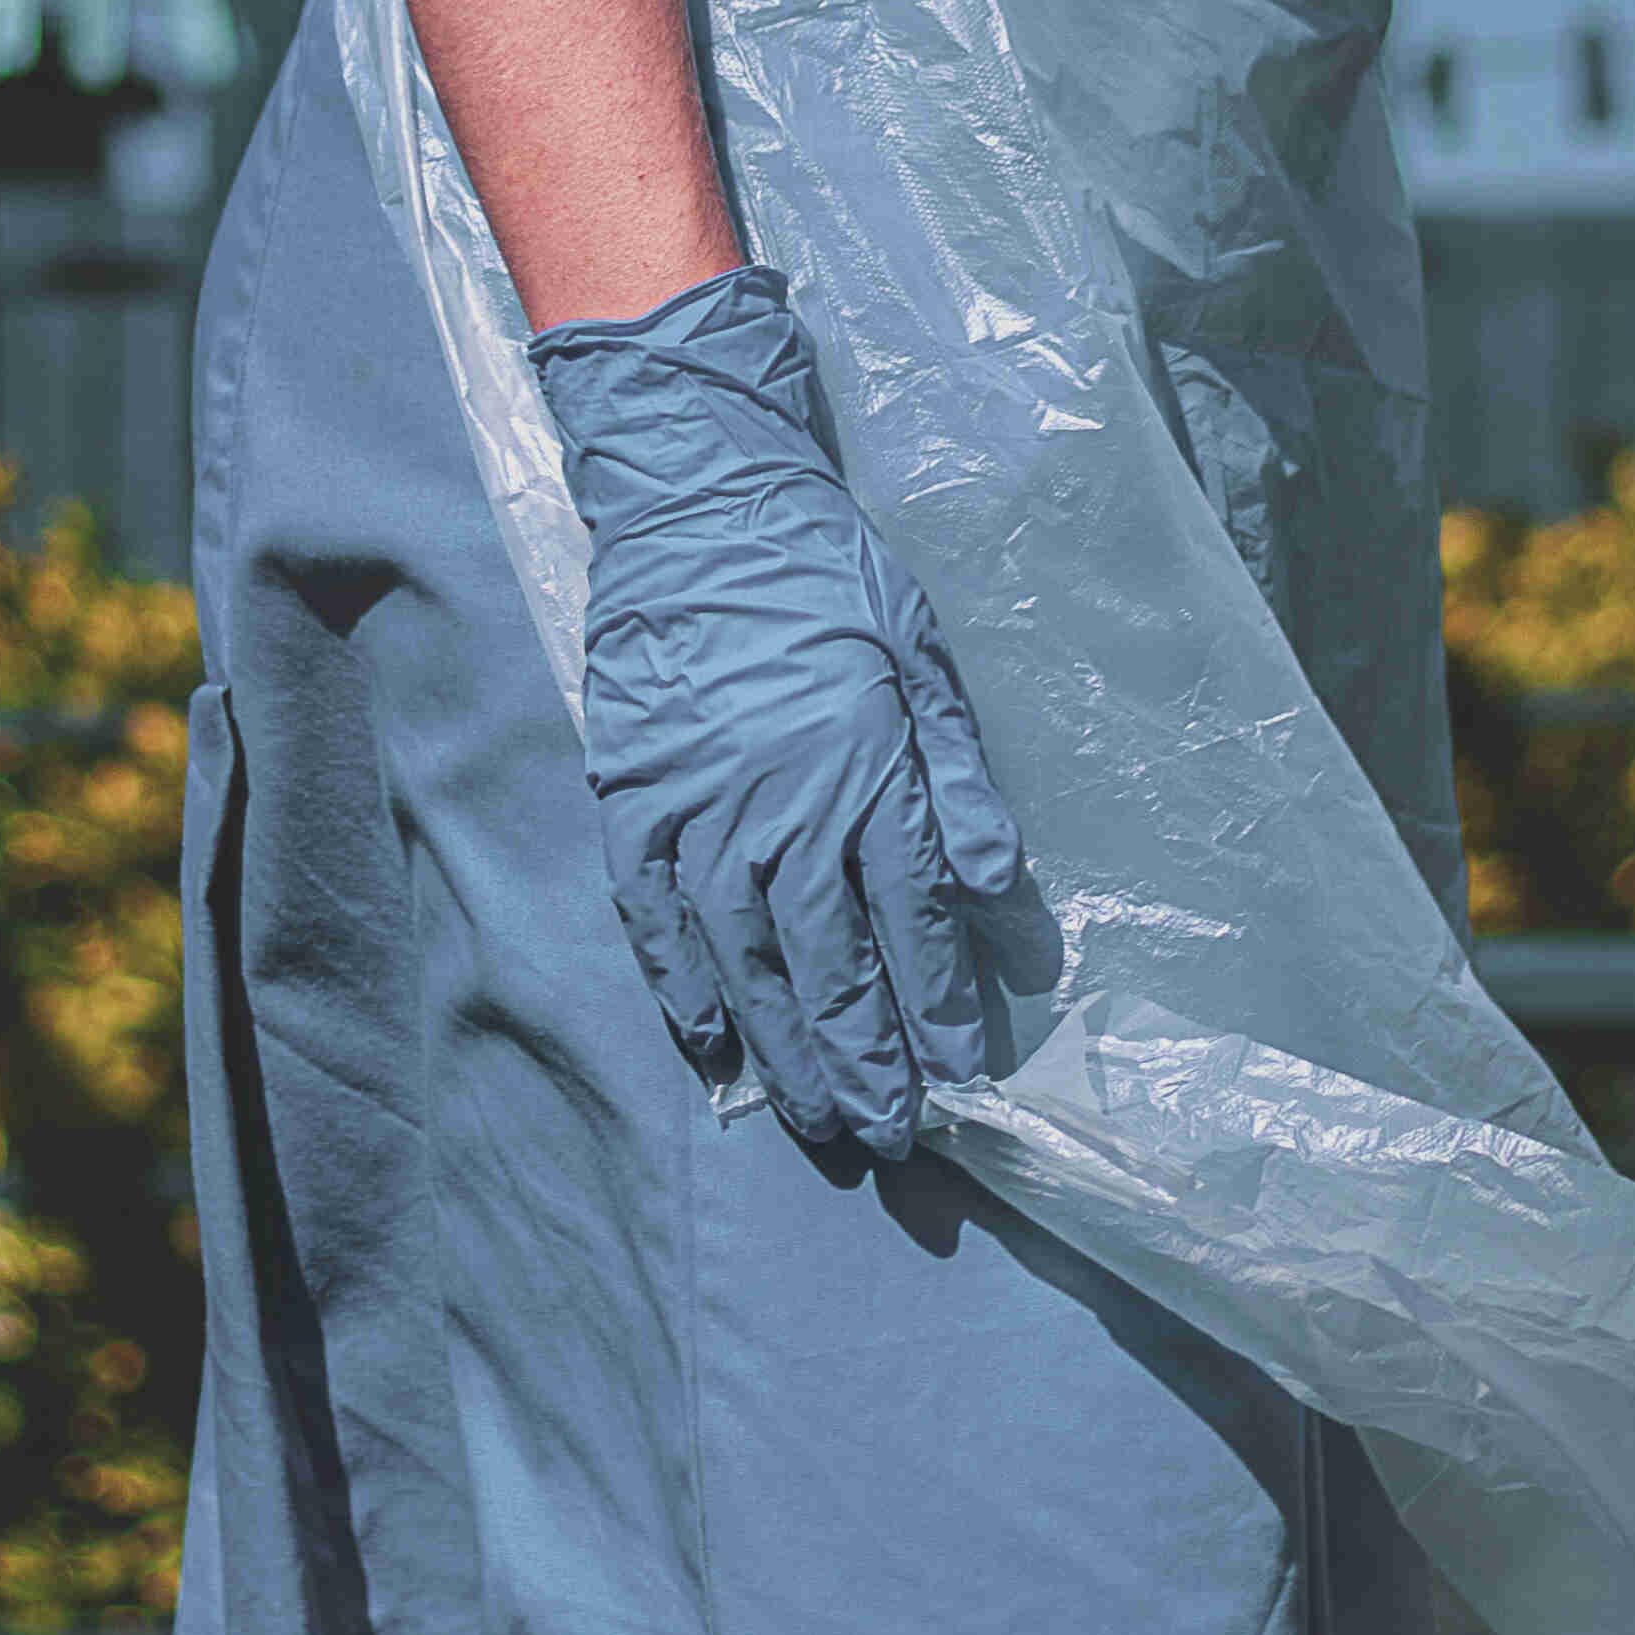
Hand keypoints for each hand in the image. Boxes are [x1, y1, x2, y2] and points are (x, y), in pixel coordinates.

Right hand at [529, 262, 1023, 1160]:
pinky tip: (714, 1046)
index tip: (962, 1070)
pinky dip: (683, 986)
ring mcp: (697, 808)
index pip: (911, 918)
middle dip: (869, 1056)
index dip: (938, 1005)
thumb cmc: (825, 572)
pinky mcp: (633, 797)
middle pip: (830, 960)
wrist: (698, 500)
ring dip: (787, 1045)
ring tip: (819, 1116)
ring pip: (747, 958)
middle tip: (894, 1133)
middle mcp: (781, 806)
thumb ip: (960, 779)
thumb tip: (1000, 891)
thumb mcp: (922, 656)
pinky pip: (655, 915)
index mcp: (864, 769)